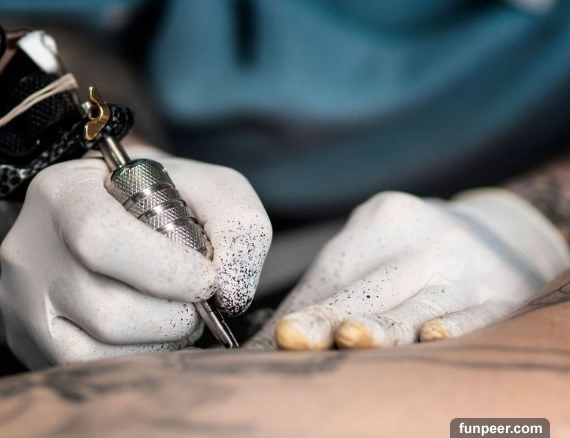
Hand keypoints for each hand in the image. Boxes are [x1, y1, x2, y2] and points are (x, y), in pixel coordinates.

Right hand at [0, 153, 270, 368]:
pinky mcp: (31, 339)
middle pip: (106, 310)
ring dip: (160, 341)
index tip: (207, 280)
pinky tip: (155, 333)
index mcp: (64, 195)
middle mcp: (30, 251)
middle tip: (197, 302)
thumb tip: (230, 293)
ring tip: (177, 314)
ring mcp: (23, 301)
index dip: (166, 271)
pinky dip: (138, 357)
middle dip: (174, 317)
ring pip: (97, 350)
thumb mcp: (207, 186)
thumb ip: (236, 224)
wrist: (112, 208)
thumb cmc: (163, 197)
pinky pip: (88, 369)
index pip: (101, 239)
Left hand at [247, 189, 567, 349]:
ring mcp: (466, 268)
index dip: (306, 307)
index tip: (278, 335)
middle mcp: (423, 241)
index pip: (336, 270)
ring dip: (384, 326)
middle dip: (329, 316)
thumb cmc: (418, 249)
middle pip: (370, 286)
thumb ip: (332, 287)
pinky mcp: (502, 295)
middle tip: (293, 337)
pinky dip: (456, 326)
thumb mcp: (379, 245)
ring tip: (350, 338)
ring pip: (418, 303)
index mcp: (383, 219)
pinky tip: (433, 335)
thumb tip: (271, 341)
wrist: (505, 231)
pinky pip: (478, 315)